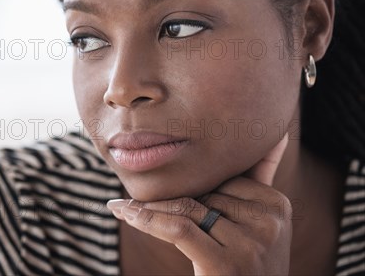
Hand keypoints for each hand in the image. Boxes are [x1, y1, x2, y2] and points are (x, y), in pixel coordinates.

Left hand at [107, 132, 291, 274]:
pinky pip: (178, 228)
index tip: (159, 180)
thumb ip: (259, 180)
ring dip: (150, 208)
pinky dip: (146, 219)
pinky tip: (124, 211)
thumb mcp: (260, 223)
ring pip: (186, 207)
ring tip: (123, 207)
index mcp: (277, 204)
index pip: (221, 178)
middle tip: (131, 199)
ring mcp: (252, 244)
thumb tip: (273, 136)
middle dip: (169, 197)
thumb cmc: (246, 266)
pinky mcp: (228, 265)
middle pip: (203, 193)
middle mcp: (269, 222)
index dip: (190, 183)